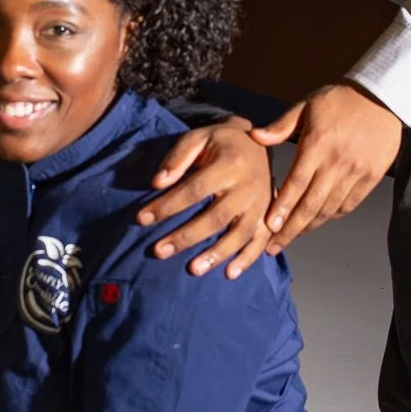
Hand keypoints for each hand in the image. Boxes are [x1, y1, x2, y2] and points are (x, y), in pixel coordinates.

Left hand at [137, 117, 273, 278]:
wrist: (257, 143)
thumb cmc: (221, 142)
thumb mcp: (199, 137)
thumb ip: (177, 158)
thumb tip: (157, 184)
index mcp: (230, 164)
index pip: (194, 190)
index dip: (167, 206)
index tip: (142, 219)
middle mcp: (249, 187)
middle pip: (215, 217)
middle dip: (186, 237)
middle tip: (159, 251)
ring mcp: (262, 204)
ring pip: (239, 234)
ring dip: (216, 254)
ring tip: (193, 270)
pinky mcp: (268, 216)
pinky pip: (260, 241)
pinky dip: (247, 259)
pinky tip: (228, 274)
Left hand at [251, 83, 402, 249]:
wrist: (382, 97)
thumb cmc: (339, 99)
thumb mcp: (306, 105)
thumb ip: (281, 125)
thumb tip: (254, 137)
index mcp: (317, 146)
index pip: (296, 184)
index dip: (282, 208)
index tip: (268, 227)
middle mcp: (337, 163)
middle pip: (311, 204)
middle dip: (291, 229)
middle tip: (274, 246)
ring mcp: (356, 172)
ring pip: (330, 208)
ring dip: (310, 226)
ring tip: (292, 238)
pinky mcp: (372, 177)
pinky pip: (349, 203)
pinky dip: (333, 216)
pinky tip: (319, 222)